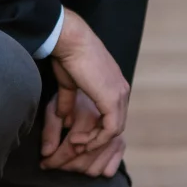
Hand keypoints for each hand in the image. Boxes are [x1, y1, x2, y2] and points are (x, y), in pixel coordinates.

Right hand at [38, 9, 129, 175]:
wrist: (71, 41)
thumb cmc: (68, 56)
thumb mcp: (69, 84)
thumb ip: (69, 102)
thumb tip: (64, 119)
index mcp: (114, 85)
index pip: (112, 116)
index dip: (96, 130)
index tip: (76, 137)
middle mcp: (122, 91)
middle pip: (115, 125)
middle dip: (95, 139)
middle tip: (76, 145)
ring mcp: (120, 95)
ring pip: (114, 130)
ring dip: (94, 141)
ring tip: (75, 143)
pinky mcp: (112, 99)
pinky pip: (110, 129)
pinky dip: (95, 139)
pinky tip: (78, 140)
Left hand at [41, 88, 126, 176]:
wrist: (91, 68)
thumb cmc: (69, 84)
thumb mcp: (54, 106)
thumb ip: (51, 131)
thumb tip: (47, 153)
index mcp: (89, 117)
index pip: (71, 149)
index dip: (55, 160)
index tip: (43, 164)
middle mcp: (107, 128)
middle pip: (85, 160)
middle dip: (67, 165)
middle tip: (54, 162)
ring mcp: (119, 134)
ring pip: (98, 166)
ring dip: (82, 166)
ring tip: (69, 160)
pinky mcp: (123, 141)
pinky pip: (113, 163)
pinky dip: (100, 166)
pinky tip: (87, 160)